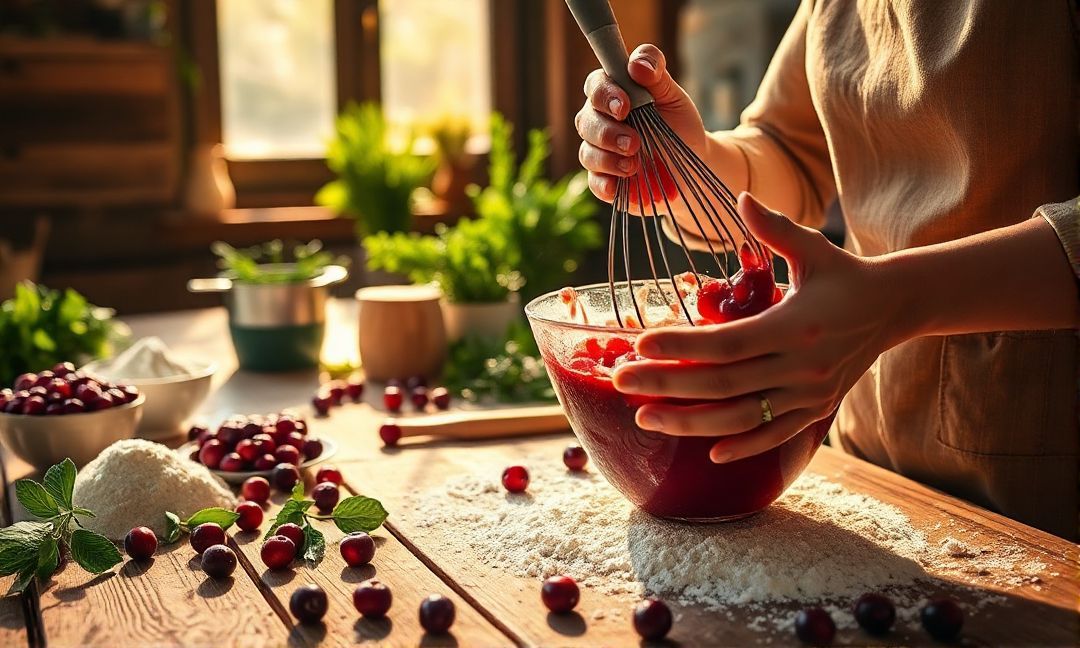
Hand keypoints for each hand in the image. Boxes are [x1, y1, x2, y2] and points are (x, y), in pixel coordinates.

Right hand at [574, 44, 707, 203]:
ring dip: (608, 159)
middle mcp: (600, 121)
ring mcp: (600, 152)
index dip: (605, 95)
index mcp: (613, 95)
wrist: (693, 165)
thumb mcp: (674, 97)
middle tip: (634, 142)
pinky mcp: (605, 180)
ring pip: (587, 153)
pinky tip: (616, 186)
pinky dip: (603, 184)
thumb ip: (657, 75)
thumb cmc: (680, 125)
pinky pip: (594, 183)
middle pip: (585, 121)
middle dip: (607, 132)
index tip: (625, 106)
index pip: (596, 86)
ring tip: (634, 165)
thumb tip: (637, 64)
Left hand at [612, 193, 908, 462]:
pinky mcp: (815, 411)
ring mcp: (809, 395)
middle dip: (666, 386)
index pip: (726, 343)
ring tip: (645, 417)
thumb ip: (775, 228)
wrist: (894, 308)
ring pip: (741, 418)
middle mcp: (801, 366)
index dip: (681, 346)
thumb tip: (742, 196)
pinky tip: (708, 453)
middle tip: (620, 381)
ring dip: (690, 423)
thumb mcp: (814, 247)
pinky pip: (774, 436)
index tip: (639, 344)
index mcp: (795, 326)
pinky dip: (743, 446)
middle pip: (722, 385)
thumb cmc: (843, 274)